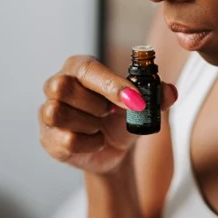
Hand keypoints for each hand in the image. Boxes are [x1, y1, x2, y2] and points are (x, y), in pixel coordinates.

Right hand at [39, 56, 177, 174]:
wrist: (113, 149)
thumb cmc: (121, 118)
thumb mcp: (141, 106)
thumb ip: (157, 96)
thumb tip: (170, 91)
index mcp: (79, 68)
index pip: (87, 68)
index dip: (109, 84)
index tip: (135, 100)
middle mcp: (57, 84)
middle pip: (63, 87)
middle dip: (95, 104)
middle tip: (109, 112)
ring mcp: (47, 112)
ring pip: (58, 113)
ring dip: (90, 124)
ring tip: (101, 125)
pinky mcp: (48, 137)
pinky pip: (66, 140)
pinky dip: (90, 143)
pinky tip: (96, 140)